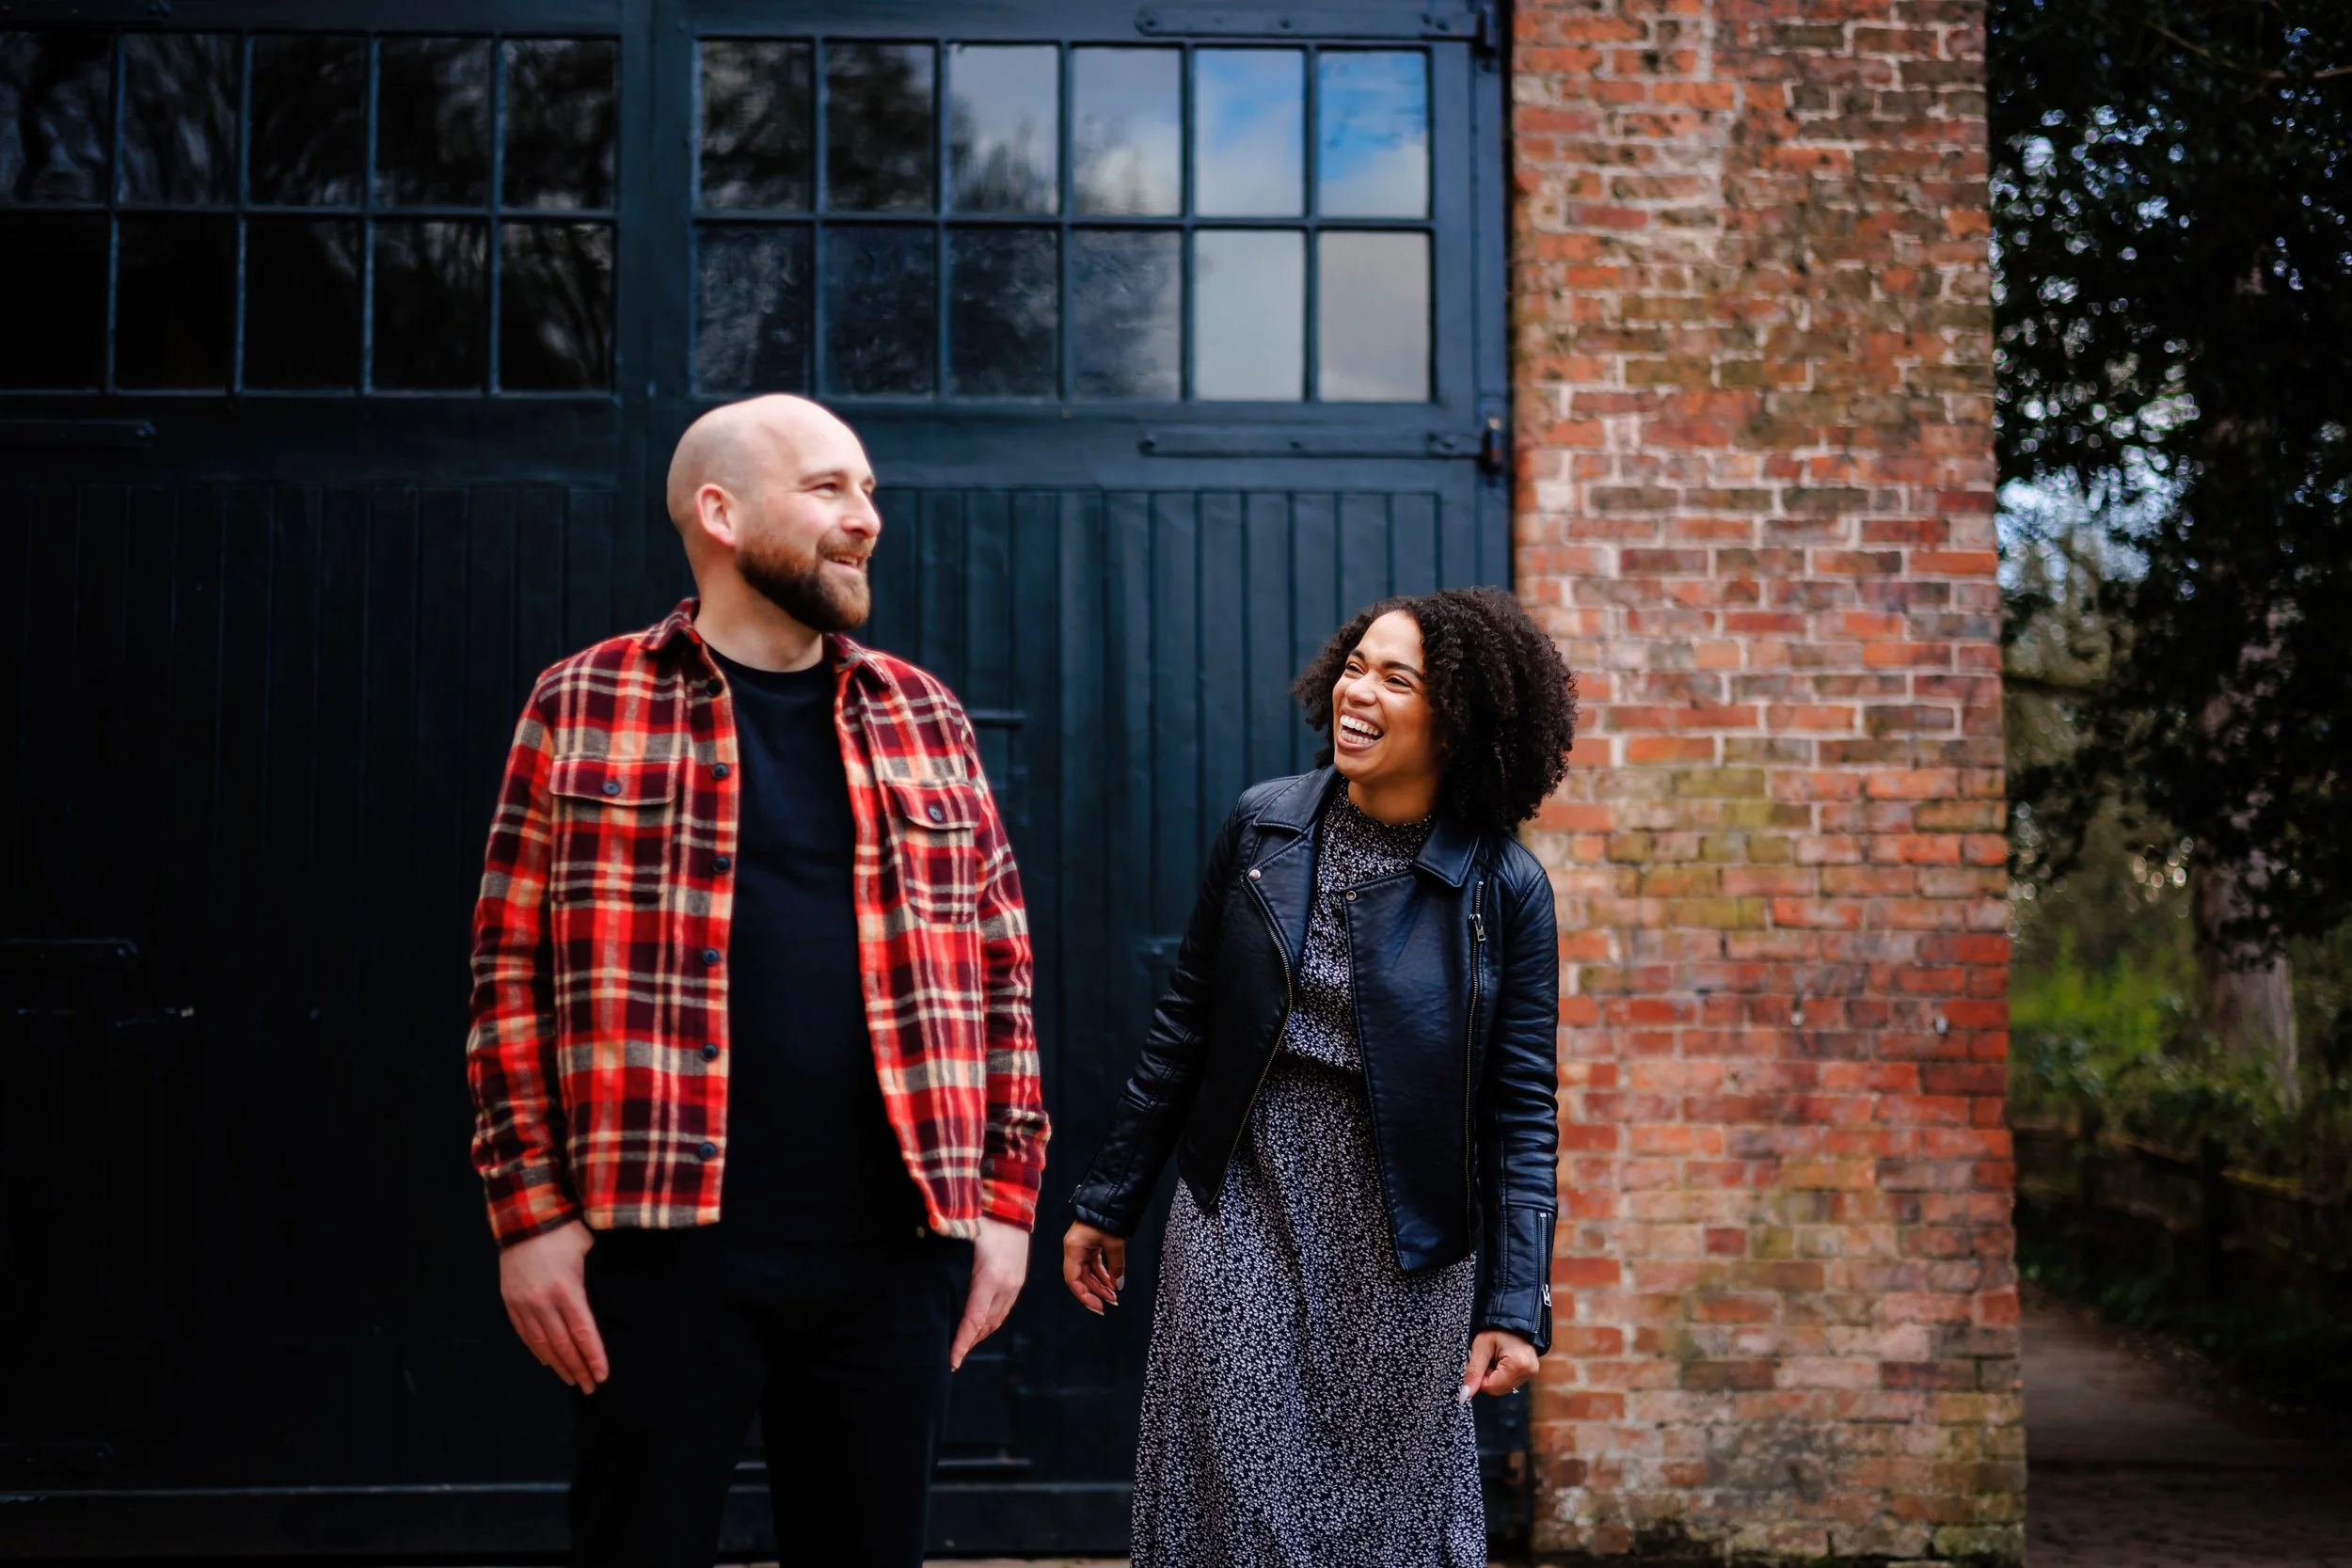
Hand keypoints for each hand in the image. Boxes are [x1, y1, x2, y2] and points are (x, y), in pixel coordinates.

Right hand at [499, 1219, 607, 1391]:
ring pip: (542, 1343)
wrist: (523, 1217)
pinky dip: (537, 1350)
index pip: (583, 1332)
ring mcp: (523, 1303)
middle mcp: (542, 1301)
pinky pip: (524, 1333)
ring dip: (558, 1365)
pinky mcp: (510, 1301)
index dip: (593, 1356)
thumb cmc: (563, 1230)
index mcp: (566, 1289)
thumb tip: (617, 1295)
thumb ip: (597, 1278)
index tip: (603, 1376)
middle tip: (590, 1387)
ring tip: (572, 1380)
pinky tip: (547, 1362)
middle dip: (578, 1368)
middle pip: (563, 1344)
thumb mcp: (588, 1249)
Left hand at [950, 1216, 1030, 1370]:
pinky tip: (979, 1324)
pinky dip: (990, 1321)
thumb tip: (917, 1241)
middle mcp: (1006, 1286)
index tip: (951, 1362)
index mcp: (989, 1278)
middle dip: (968, 1343)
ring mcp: (1014, 1284)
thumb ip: (941, 1245)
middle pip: (986, 1326)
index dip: (961, 1344)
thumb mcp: (962, 1233)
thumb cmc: (983, 1216)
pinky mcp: (1018, 1279)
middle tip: (951, 1358)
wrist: (1013, 1204)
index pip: (973, 1321)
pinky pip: (1004, 1309)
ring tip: (962, 1345)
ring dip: (980, 1334)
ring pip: (996, 1320)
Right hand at [1061, 1220, 1126, 1314]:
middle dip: (1096, 1291)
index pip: (1073, 1279)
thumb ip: (1116, 1266)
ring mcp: (1081, 1246)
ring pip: (1088, 1271)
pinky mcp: (1089, 1243)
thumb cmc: (1108, 1215)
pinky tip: (1111, 1281)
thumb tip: (1118, 1284)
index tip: (1098, 1306)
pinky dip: (1102, 1273)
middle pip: (1080, 1277)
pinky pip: (1093, 1263)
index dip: (1084, 1295)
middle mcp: (1074, 1248)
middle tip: (1110, 1302)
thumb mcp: (1114, 1243)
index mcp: (1073, 1248)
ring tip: (1113, 1294)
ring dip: (1100, 1283)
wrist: (1110, 1196)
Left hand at [1459, 1328, 1538, 1400]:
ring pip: (1503, 1388)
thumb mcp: (1481, 1347)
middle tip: (1487, 1359)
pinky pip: (1510, 1382)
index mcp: (1518, 1365)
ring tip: (1495, 1358)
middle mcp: (1528, 1372)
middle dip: (1487, 1377)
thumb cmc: (1497, 1329)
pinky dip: (1502, 1375)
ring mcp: (1531, 1373)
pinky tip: (1502, 1361)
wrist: (1513, 1319)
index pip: (1491, 1387)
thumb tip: (1465, 1395)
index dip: (1480, 1378)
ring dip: (1494, 1376)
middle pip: (1498, 1390)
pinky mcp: (1530, 1373)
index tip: (1479, 1362)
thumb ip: (1473, 1372)